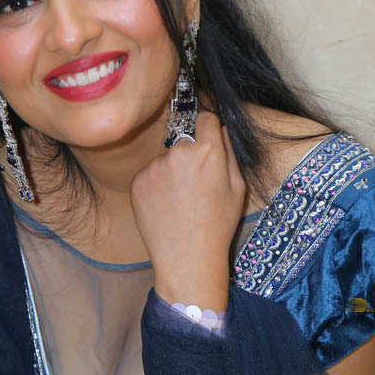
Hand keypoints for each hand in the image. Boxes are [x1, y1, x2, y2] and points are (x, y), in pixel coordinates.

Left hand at [129, 110, 245, 309]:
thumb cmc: (218, 225)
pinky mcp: (137, 181)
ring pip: (165, 159)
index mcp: (208, 151)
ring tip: (179, 201)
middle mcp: (178, 152)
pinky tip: (165, 207)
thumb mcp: (237, 188)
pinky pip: (149, 174)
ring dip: (171, 171)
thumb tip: (219, 129)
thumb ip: (229, 152)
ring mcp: (154, 167)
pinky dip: (156, 186)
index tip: (208, 140)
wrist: (187, 257)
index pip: (206, 117)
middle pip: (184, 141)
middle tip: (195, 185)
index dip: (208, 129)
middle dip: (190, 155)